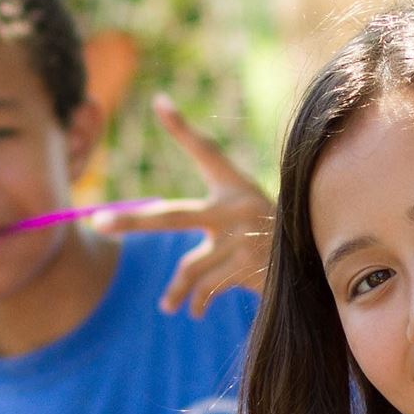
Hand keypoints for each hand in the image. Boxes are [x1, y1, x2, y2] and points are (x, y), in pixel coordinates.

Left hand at [91, 96, 273, 314]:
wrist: (314, 269)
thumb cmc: (268, 232)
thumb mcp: (243, 207)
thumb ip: (204, 211)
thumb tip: (182, 187)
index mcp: (234, 187)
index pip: (206, 153)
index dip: (182, 128)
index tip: (159, 102)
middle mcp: (235, 211)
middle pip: (172, 216)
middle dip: (132, 220)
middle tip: (98, 223)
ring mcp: (241, 243)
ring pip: (188, 269)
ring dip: (175, 292)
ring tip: (167, 306)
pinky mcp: (247, 272)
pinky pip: (206, 290)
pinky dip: (197, 302)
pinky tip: (193, 311)